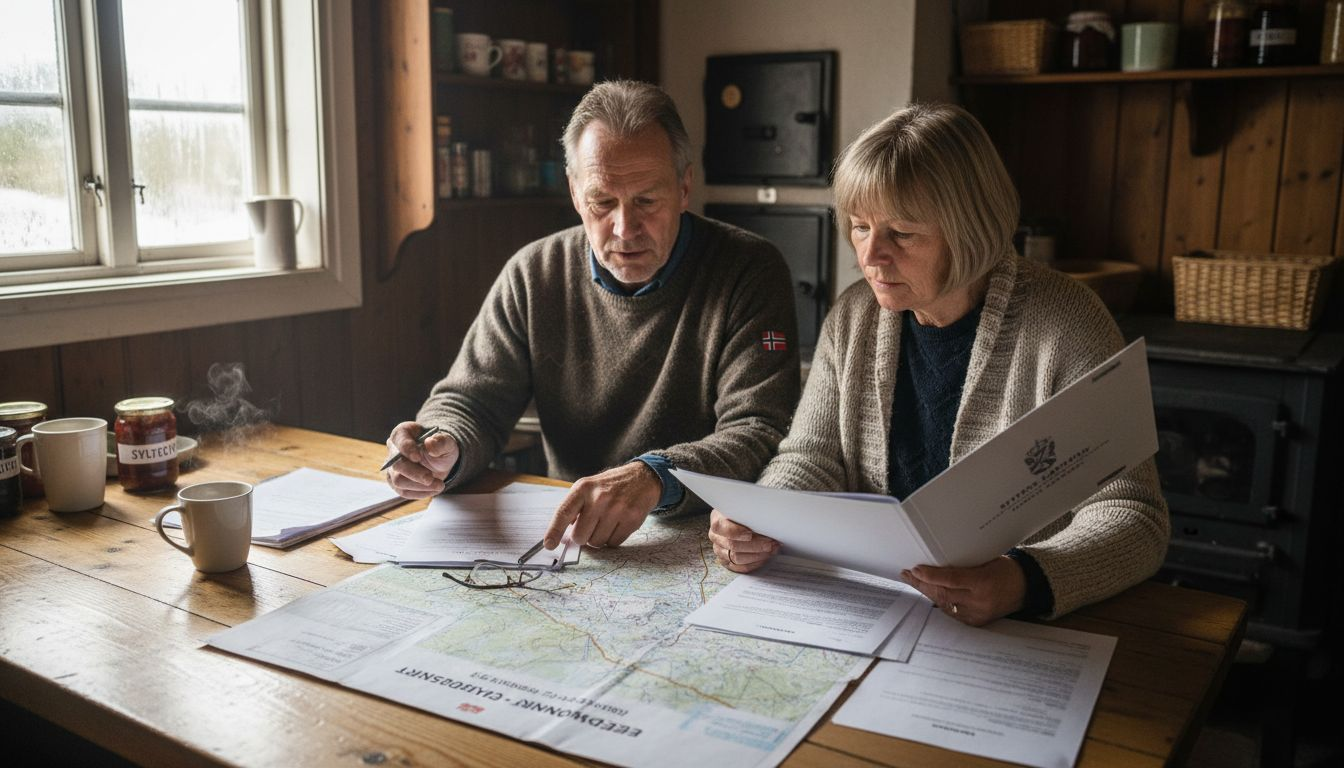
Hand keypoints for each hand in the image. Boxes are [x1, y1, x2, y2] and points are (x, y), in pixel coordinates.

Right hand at [384, 421, 459, 498]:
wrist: (440, 461)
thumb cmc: (440, 448)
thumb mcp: (447, 443)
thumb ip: (441, 442)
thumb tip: (430, 443)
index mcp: (403, 433)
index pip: (399, 440)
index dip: (407, 449)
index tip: (417, 457)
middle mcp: (394, 450)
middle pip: (397, 464)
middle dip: (414, 473)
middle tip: (430, 478)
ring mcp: (393, 468)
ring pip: (398, 481)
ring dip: (420, 486)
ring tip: (439, 484)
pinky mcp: (395, 482)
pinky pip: (404, 491)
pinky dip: (420, 493)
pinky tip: (434, 489)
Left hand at [542, 462, 660, 549]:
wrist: (642, 478)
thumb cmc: (610, 486)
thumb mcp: (588, 487)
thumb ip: (574, 508)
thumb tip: (562, 536)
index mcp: (583, 488)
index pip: (563, 512)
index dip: (554, 531)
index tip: (548, 545)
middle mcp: (599, 498)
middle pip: (580, 536)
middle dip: (583, 536)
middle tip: (591, 526)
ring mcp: (617, 509)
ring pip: (597, 542)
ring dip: (599, 538)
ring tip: (607, 522)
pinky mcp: (632, 519)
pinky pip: (614, 543)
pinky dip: (613, 538)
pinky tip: (618, 524)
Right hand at [708, 509, 778, 572]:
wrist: (737, 521)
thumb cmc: (742, 515)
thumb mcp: (743, 509)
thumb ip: (748, 514)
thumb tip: (764, 520)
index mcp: (717, 521)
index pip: (722, 528)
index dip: (736, 532)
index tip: (750, 534)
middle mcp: (715, 537)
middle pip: (733, 546)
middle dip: (755, 546)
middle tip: (770, 543)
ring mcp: (719, 550)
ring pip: (737, 559)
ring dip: (757, 555)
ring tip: (771, 549)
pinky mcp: (726, 561)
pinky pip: (740, 567)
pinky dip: (754, 563)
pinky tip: (764, 557)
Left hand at [899, 555, 1026, 625]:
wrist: (1027, 587)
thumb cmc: (1005, 569)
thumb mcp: (986, 561)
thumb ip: (963, 566)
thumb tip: (936, 564)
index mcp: (984, 583)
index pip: (951, 579)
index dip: (931, 575)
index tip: (915, 569)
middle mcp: (980, 602)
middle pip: (944, 594)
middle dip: (923, 584)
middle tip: (907, 575)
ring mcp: (978, 614)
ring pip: (945, 604)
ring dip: (928, 593)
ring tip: (914, 581)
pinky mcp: (977, 622)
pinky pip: (953, 612)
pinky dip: (940, 602)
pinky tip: (930, 593)